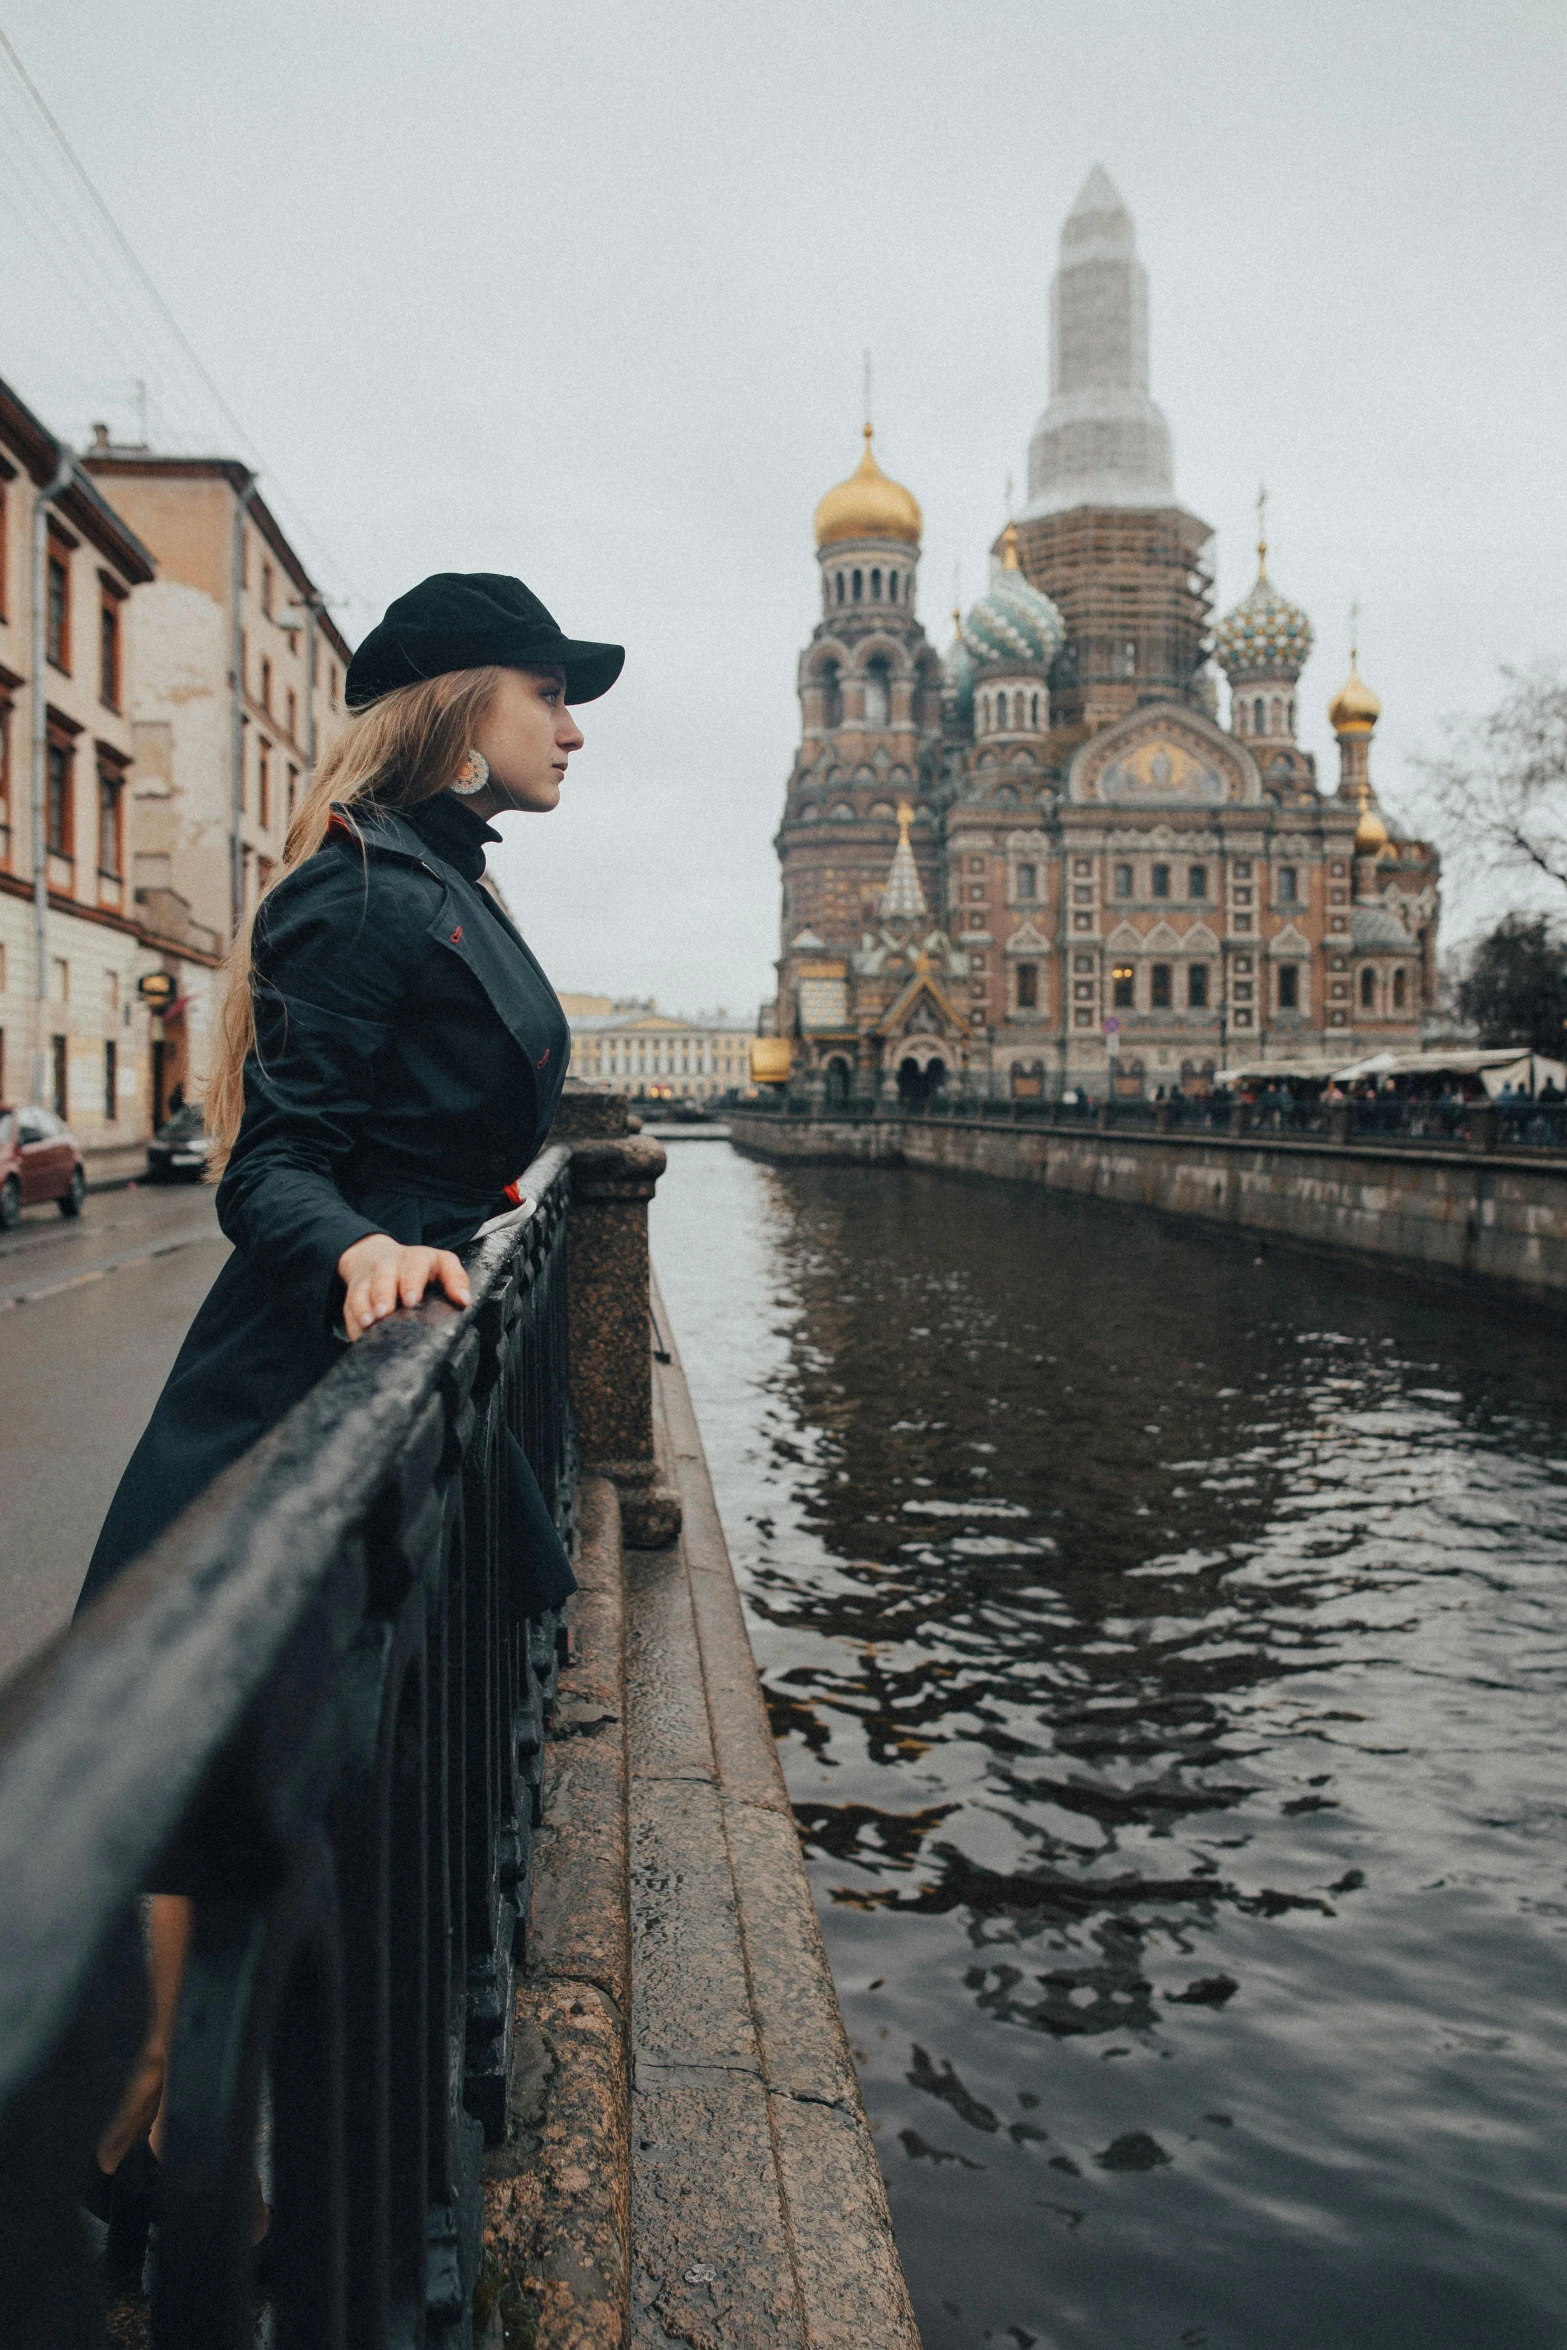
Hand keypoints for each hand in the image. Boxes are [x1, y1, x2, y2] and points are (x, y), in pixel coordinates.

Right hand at [337, 1232, 471, 1338]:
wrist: (376, 1254)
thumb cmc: (419, 1267)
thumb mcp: (442, 1264)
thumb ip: (456, 1280)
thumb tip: (465, 1301)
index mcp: (418, 1258)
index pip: (415, 1266)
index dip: (413, 1282)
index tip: (412, 1300)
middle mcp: (391, 1264)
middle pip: (385, 1275)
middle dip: (385, 1293)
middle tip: (386, 1312)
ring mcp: (370, 1277)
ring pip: (365, 1288)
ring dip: (366, 1306)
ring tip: (370, 1323)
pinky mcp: (354, 1291)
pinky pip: (350, 1304)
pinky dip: (353, 1320)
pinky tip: (358, 1334)